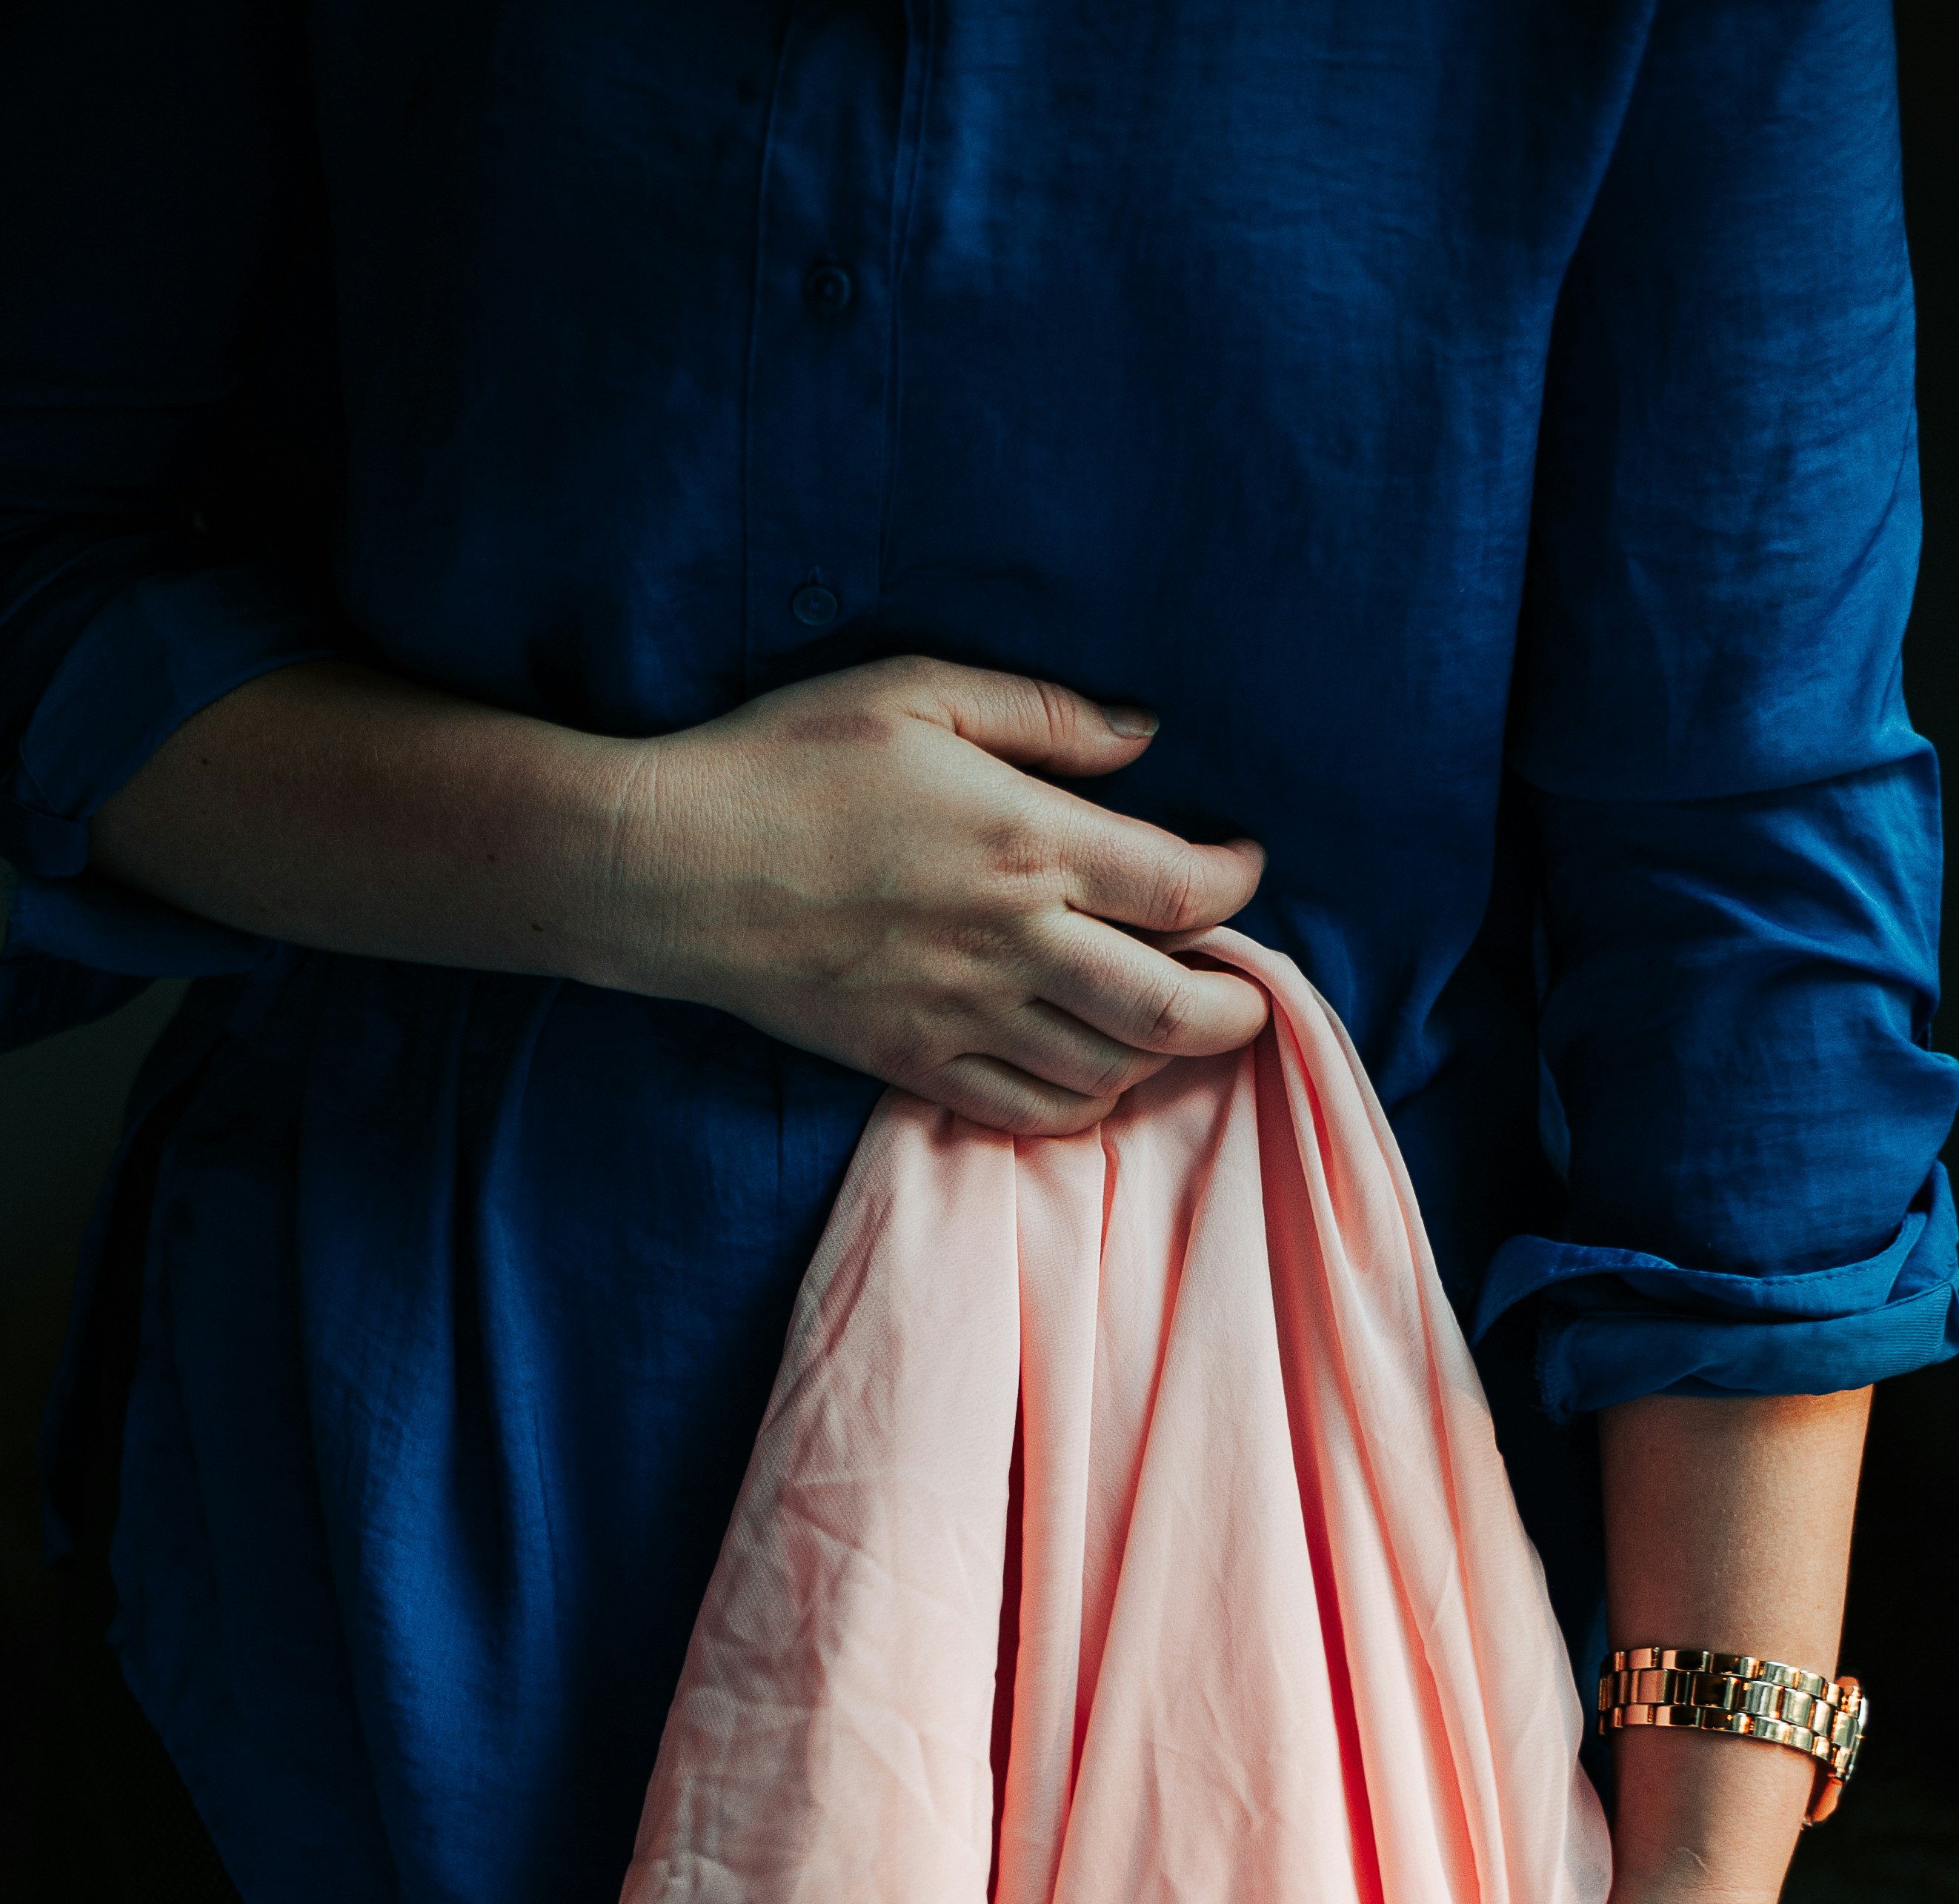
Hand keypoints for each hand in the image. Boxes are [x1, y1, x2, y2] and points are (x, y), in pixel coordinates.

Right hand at [595, 655, 1269, 1131]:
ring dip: (1161, 1057)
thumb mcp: (916, 690)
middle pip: (1172, 1008)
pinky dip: (1082, 1105)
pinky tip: (1090, 1071)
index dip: (1237, 884)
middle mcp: (1010, 942)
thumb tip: (1144, 736)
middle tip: (1245, 988)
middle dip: (1235, 1009)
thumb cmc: (785, 760)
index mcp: (1024, 840)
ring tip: (1169, 1024)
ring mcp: (962, 1016)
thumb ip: (1043, 713)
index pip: (1183, 888)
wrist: (669, 868)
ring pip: (1109, 1072)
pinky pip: (1028, 1114)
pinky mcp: (913, 1064)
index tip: (1241, 866)